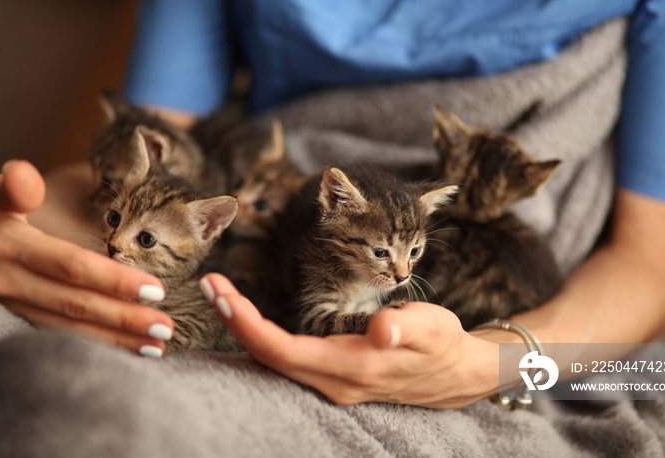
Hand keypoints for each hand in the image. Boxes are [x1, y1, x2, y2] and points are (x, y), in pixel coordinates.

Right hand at [0, 160, 173, 356]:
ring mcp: (8, 303)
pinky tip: (120, 347)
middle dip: (124, 318)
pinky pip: (54, 332)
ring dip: (112, 340)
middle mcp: (8, 280)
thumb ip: (12, 187)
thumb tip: (24, 174)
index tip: (157, 290)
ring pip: (66, 327)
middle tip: (166, 329)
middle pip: (76, 304)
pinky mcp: (12, 314)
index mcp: (10, 246)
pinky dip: (89, 342)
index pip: (72, 267)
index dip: (115, 279)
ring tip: (154, 348)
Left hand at [201, 273, 505, 407]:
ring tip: (222, 292)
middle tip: (210, 284)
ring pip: (274, 358)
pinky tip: (250, 314)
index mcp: (352, 367)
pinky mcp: (333, 373)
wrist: (454, 372)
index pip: (283, 350)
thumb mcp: (431, 329)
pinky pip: (287, 357)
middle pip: (269, 355)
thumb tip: (381, 329)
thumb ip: (405, 327)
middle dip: (235, 319)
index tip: (222, 293)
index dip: (247, 323)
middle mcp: (334, 381)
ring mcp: (331, 381)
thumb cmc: (441, 345)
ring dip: (245, 325)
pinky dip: (263, 333)